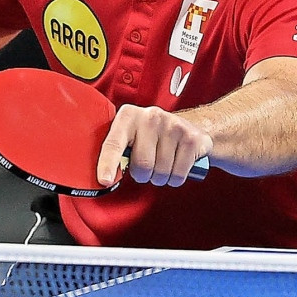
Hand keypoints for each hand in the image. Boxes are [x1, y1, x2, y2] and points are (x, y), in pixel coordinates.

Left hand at [96, 104, 211, 187]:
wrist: (191, 125)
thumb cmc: (153, 136)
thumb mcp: (131, 135)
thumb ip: (117, 151)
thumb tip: (105, 177)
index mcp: (128, 116)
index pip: (114, 143)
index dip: (107, 163)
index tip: (104, 180)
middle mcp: (150, 116)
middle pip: (142, 164)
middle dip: (143, 175)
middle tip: (146, 167)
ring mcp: (173, 126)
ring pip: (161, 172)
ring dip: (160, 177)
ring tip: (162, 163)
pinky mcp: (191, 138)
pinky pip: (178, 175)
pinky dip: (175, 178)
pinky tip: (176, 164)